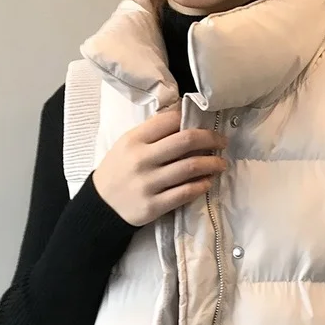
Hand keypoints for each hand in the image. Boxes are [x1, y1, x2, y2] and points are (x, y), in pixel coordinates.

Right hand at [92, 109, 227, 227]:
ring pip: (190, 168)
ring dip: (212, 164)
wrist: (101, 205)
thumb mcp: (127, 145)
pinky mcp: (154, 206)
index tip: (206, 123)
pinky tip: (208, 182)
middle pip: (185, 141)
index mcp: (134, 140)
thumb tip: (183, 120)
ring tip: (221, 163)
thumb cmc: (119, 170)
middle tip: (222, 141)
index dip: (191, 119)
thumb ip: (151, 134)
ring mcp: (149, 184)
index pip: (169, 121)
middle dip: (210, 139)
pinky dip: (201, 186)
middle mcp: (142, 160)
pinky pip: (185, 193)